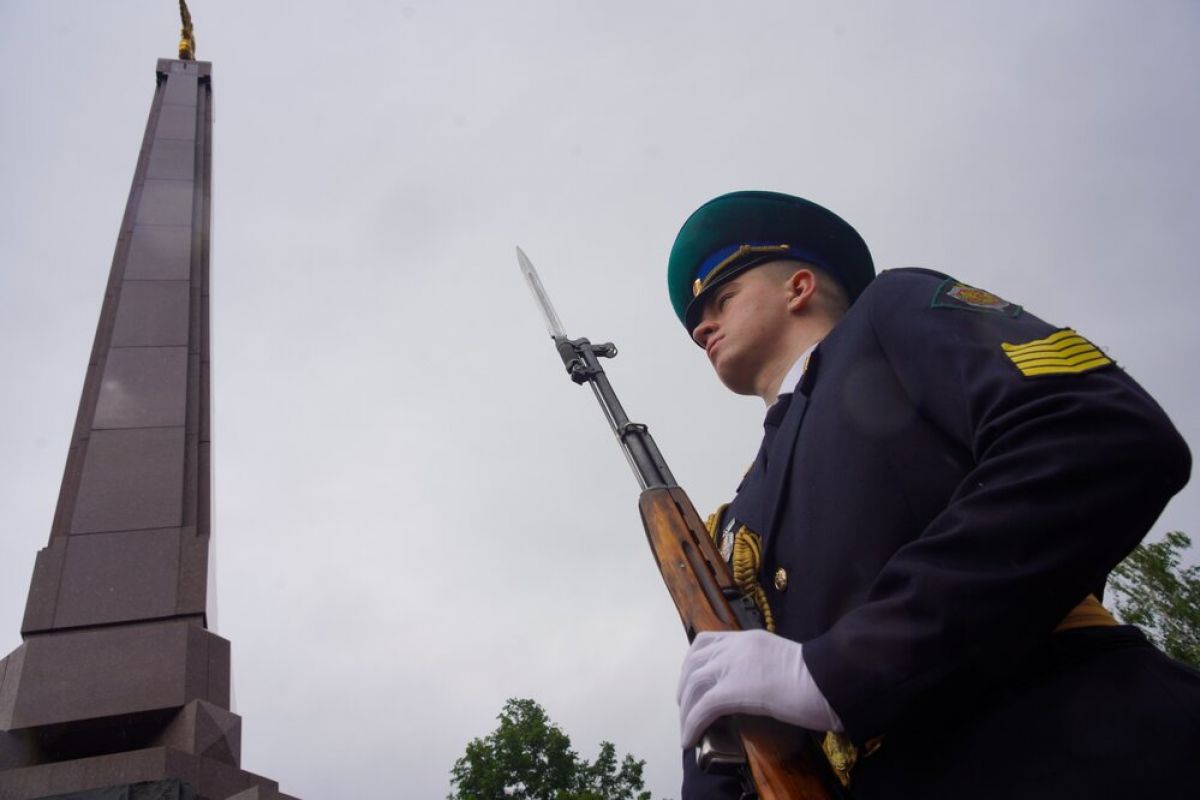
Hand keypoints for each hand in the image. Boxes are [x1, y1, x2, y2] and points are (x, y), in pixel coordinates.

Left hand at [676, 629, 842, 747]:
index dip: (692, 661)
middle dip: (685, 686)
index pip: (706, 641)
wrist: (829, 679)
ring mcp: (732, 667)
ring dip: (686, 708)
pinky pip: (702, 708)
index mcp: (749, 638)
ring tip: (688, 726)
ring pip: (693, 684)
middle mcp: (735, 647)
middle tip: (686, 706)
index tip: (692, 679)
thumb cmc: (819, 675)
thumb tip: (755, 685)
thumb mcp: (783, 660)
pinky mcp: (732, 690)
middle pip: (694, 662)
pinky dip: (692, 724)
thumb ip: (763, 665)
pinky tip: (691, 738)